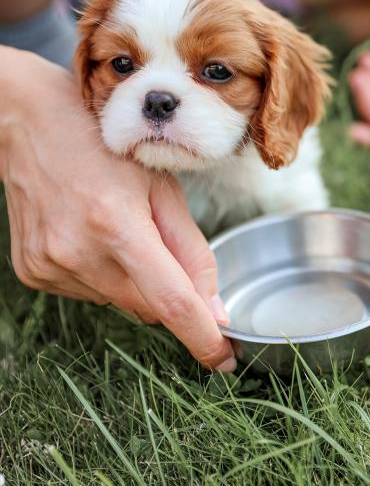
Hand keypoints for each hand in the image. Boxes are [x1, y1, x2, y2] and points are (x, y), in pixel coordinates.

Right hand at [0, 47, 235, 371]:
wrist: (29, 124)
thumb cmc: (108, 148)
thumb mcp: (165, 188)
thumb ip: (193, 252)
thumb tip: (215, 311)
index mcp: (117, 224)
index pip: (171, 301)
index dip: (202, 338)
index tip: (225, 361)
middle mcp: (77, 251)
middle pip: (148, 306)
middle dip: (170, 292)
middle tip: (161, 246)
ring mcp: (49, 265)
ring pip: (120, 303)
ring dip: (135, 281)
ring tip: (119, 228)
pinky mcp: (33, 272)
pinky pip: (90, 293)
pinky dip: (104, 275)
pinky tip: (93, 236)